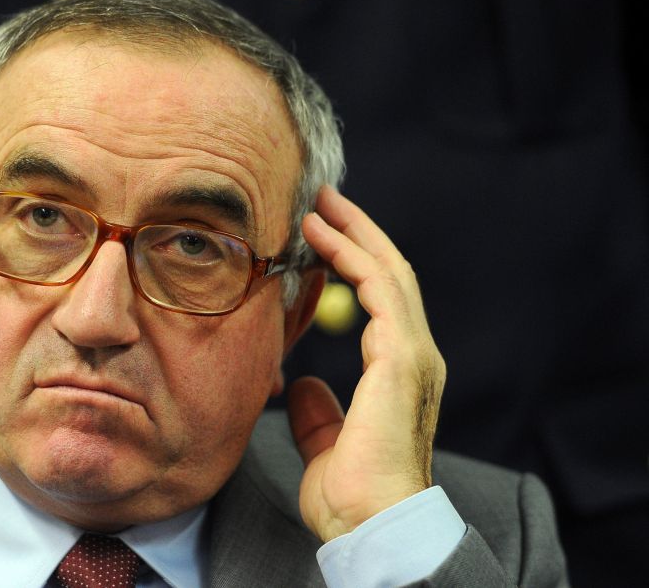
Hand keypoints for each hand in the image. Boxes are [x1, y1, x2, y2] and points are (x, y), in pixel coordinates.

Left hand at [289, 186, 445, 542]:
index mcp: (399, 373)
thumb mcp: (327, 440)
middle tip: (323, 200)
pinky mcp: (402, 356)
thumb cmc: (351, 493)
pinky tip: (321, 237)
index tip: (321, 236)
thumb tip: (308, 384)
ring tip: (320, 203)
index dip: (354, 262)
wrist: (370, 521)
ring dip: (353, 233)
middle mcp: (414, 355)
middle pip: (391, 275)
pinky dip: (350, 256)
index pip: (382, 302)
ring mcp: (413, 353)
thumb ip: (321, 410)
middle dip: (357, 233)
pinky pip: (378, 289)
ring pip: (389, 272)